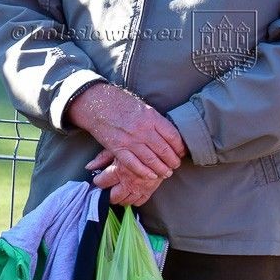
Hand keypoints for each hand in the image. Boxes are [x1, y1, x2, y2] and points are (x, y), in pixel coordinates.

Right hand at [67, 83, 184, 179]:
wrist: (98, 104)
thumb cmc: (121, 104)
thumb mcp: (143, 108)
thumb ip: (155, 121)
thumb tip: (166, 134)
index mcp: (152, 118)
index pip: (173, 136)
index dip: (180, 147)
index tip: (182, 153)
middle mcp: (143, 130)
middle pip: (164, 150)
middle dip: (172, 160)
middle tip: (175, 166)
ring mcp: (130, 141)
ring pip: (151, 159)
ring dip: (161, 169)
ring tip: (166, 173)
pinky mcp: (118, 149)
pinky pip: (133, 164)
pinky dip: (144, 172)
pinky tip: (151, 176)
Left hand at [87, 149, 166, 206]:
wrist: (164, 145)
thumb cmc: (138, 144)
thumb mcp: (119, 147)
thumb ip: (103, 157)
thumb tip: (88, 167)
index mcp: (119, 170)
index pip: (101, 182)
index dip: (99, 181)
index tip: (99, 179)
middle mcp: (129, 181)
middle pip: (113, 197)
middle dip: (108, 194)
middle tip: (108, 188)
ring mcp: (141, 187)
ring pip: (125, 201)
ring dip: (120, 198)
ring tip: (118, 190)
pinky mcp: (151, 189)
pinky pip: (140, 201)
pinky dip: (134, 199)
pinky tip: (131, 192)